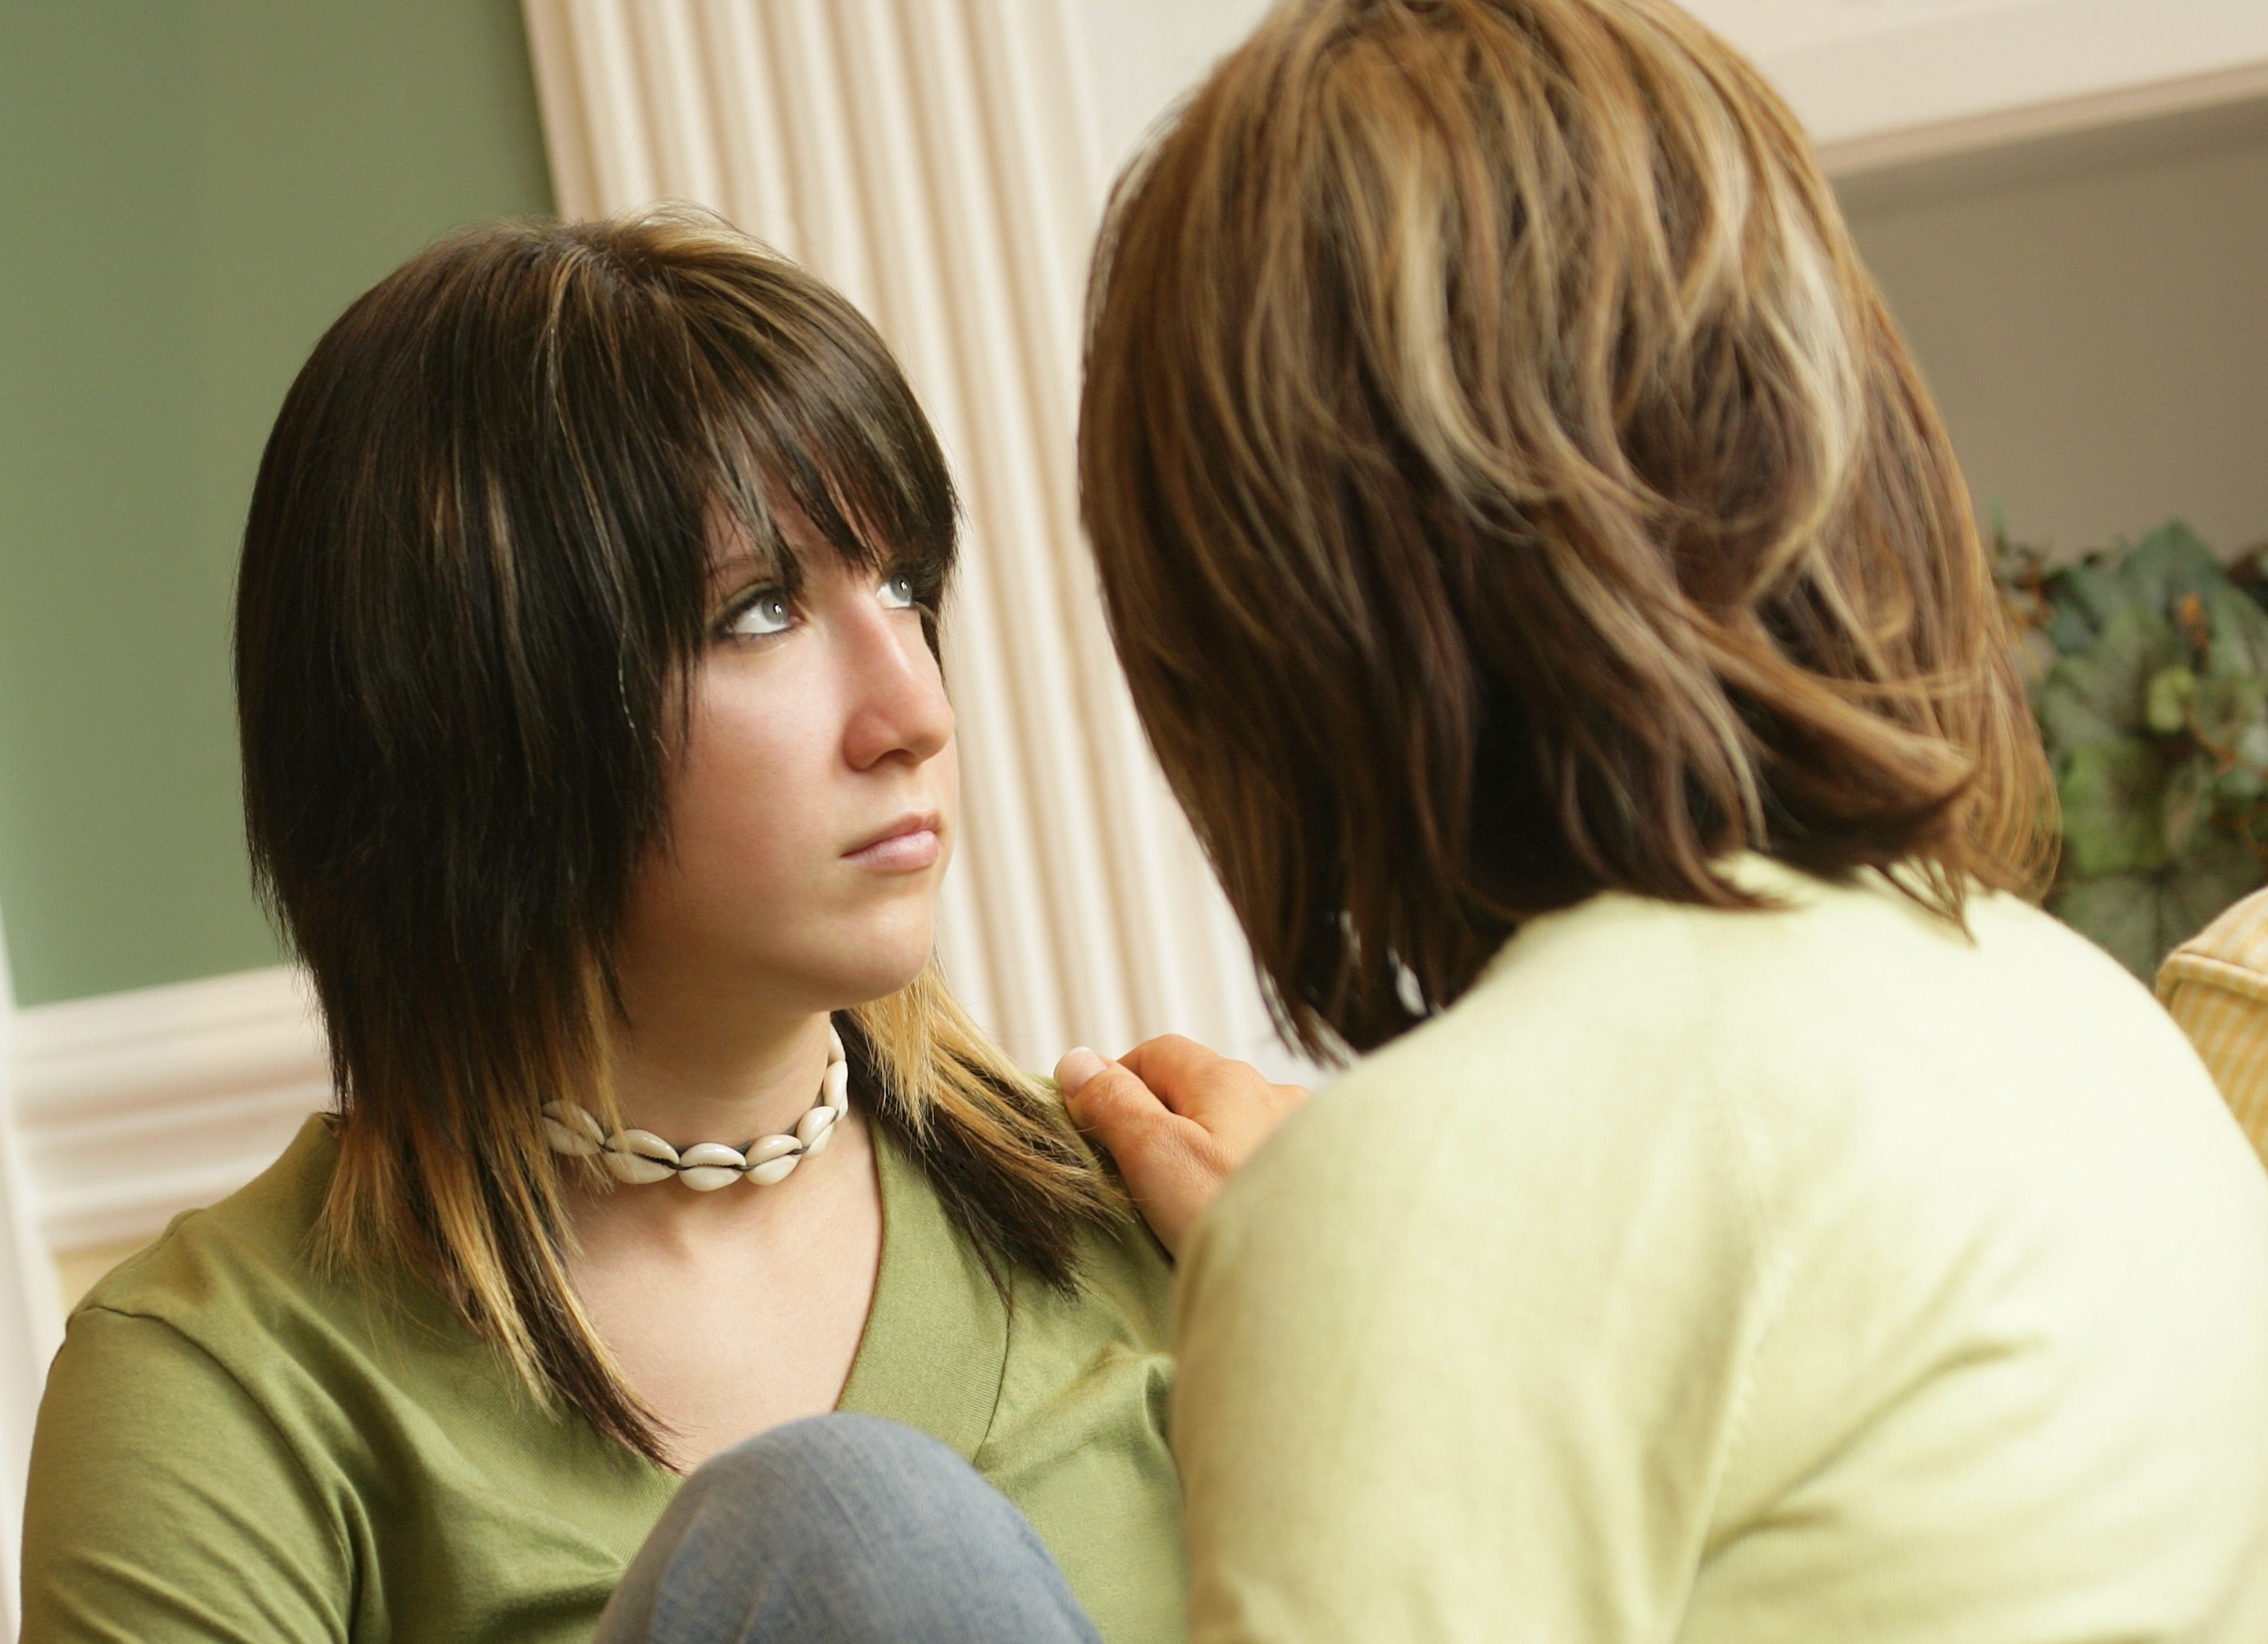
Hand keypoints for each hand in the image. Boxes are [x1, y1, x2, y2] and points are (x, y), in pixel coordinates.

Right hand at [1054, 1035, 1308, 1258]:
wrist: (1318, 1281)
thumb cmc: (1231, 1218)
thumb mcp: (1155, 1156)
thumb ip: (1114, 1104)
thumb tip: (1076, 1061)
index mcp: (1230, 1080)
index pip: (1156, 1053)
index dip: (1114, 1083)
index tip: (1092, 1132)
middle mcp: (1275, 1097)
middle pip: (1197, 1090)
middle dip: (1159, 1122)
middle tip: (1132, 1178)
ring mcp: (1303, 1139)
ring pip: (1232, 1130)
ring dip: (1202, 1153)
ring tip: (1183, 1206)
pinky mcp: (1322, 1181)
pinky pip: (1262, 1165)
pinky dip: (1236, 1181)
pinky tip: (1230, 1218)